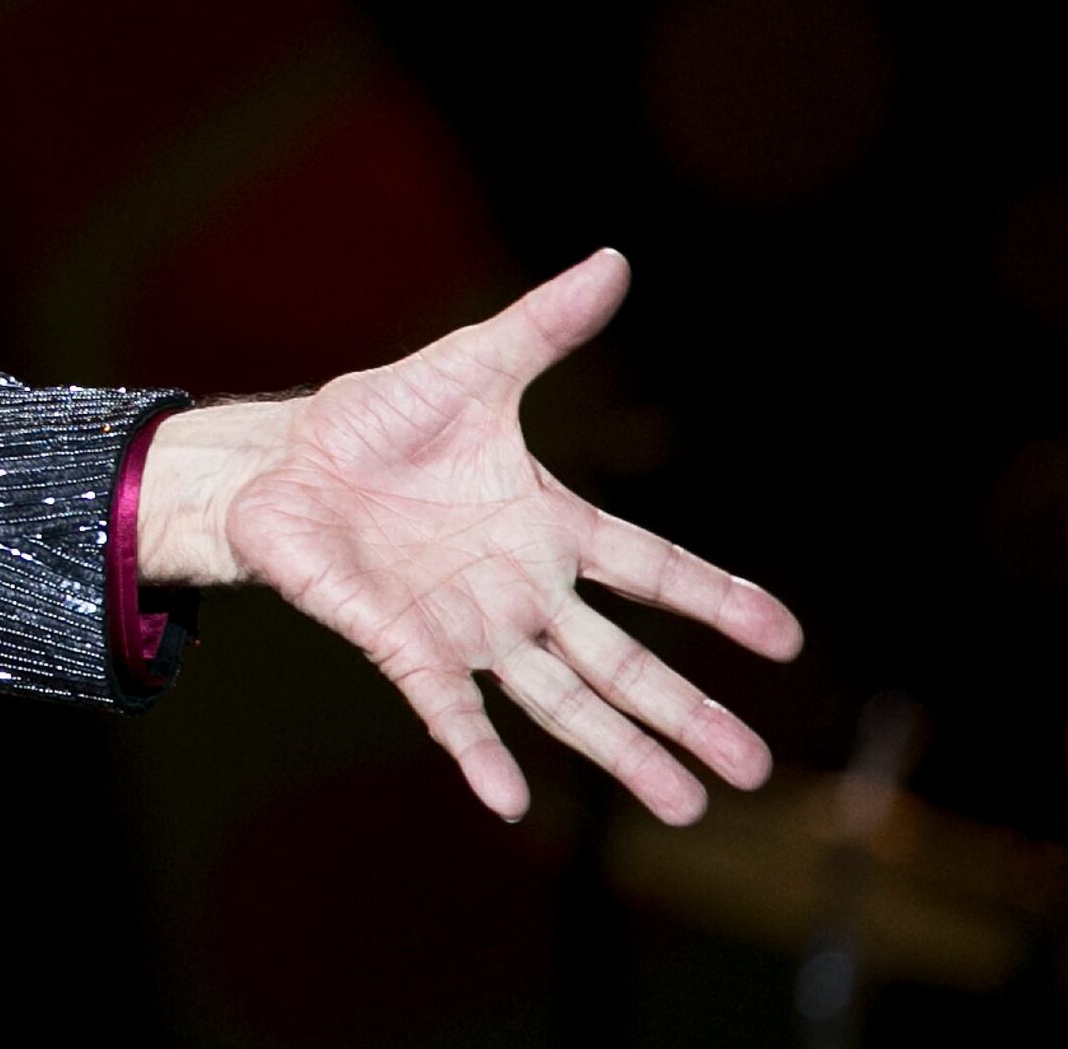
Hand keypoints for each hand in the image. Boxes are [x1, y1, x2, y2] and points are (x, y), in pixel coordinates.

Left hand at [136, 249, 802, 824]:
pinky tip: (511, 802)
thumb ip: (542, 327)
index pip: (651, 568)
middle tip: (757, 771)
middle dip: (687, 713)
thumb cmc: (377, 420)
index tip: (786, 639)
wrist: (281, 461)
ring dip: (619, 753)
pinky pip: (450, 709)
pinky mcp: (404, 646)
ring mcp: (468, 625)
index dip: (717, 600)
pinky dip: (480, 754)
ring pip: (558, 701)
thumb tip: (613, 258)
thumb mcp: (467, 365)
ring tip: (683, 808)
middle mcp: (521, 589)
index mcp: (546, 525)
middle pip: (619, 661)